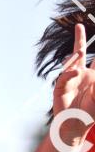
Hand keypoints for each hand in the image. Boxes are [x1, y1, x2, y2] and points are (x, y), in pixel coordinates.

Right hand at [53, 23, 94, 139]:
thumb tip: (84, 69)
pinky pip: (64, 77)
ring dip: (74, 57)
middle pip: (80, 53)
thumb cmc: (89, 112)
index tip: (88, 34)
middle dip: (79, 39)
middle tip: (79, 25)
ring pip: (71, 63)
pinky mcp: (60, 88)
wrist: (75, 125)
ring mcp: (70, 79)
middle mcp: (80, 74)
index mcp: (92, 75)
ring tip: (80, 51)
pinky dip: (69, 74)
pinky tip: (75, 71)